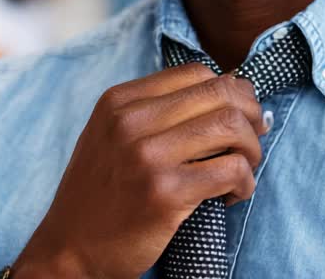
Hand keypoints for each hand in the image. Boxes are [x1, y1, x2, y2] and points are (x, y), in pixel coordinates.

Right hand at [14, 64, 266, 278]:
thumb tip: (230, 89)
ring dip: (252, 149)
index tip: (240, 114)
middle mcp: (130, 121)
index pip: (196, 72)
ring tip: (244, 169)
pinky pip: (231, 170)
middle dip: (251, 114)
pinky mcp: (164, 193)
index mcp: (119, 101)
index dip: (230, 90)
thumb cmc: (101, 195)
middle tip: (254, 139)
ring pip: (232, 126)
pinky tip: (234, 195)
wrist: (69, 252)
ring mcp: (146, 156)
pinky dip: (245, 182)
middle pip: (220, 92)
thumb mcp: (113, 137)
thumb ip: (156, 111)